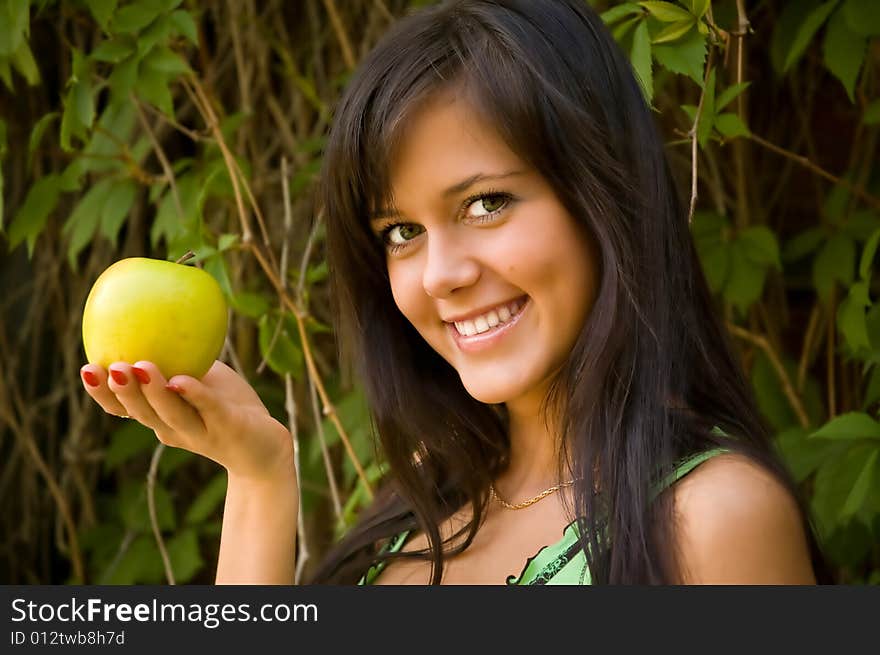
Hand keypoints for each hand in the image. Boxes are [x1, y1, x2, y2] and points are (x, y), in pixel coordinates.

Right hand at [80, 360, 294, 481]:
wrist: (267, 446)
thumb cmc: (229, 406)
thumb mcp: (202, 377)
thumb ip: (180, 357)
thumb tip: (159, 312)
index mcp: (162, 418)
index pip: (125, 410)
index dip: (102, 394)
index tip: (85, 369)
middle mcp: (176, 430)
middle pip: (142, 413)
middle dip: (119, 391)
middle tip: (102, 367)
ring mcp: (202, 432)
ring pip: (171, 414)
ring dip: (151, 392)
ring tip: (137, 367)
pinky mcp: (229, 430)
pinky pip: (210, 410)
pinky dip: (194, 395)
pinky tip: (181, 380)